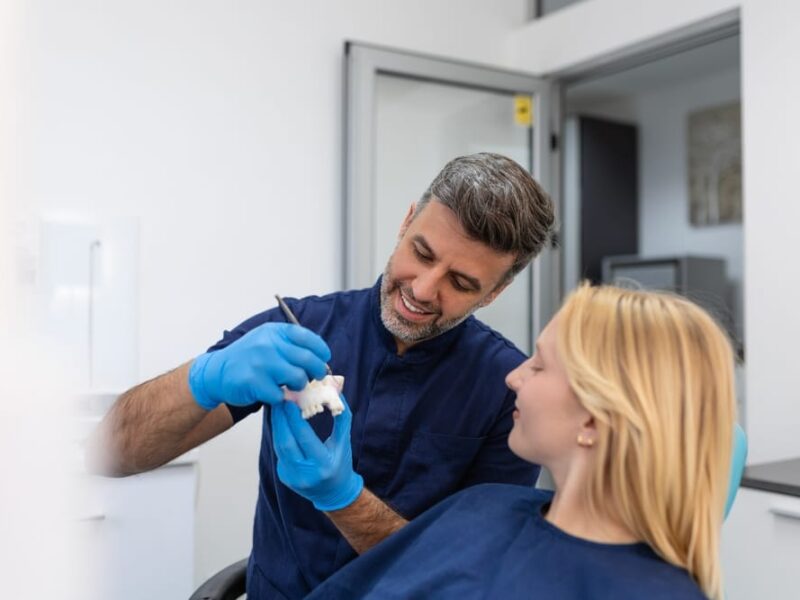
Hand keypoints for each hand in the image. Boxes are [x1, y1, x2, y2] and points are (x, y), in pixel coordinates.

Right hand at [188, 322, 330, 410]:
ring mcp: (261, 363)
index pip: (308, 338)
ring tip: (291, 385)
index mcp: (275, 332)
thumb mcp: (268, 341)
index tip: (324, 359)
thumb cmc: (249, 358)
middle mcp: (268, 344)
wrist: (218, 372)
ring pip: (298, 378)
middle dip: (317, 371)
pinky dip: (281, 397)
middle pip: (308, 360)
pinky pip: (281, 395)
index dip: (321, 350)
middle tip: (315, 377)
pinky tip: (273, 392)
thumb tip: (321, 359)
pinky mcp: (254, 383)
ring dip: (299, 385)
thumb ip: (291, 346)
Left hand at [271, 396, 363, 511]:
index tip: (289, 401)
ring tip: (277, 409)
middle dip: (280, 419)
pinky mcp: (284, 477)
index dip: (294, 419)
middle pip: (286, 442)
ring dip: (277, 426)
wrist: (334, 493)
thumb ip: (341, 418)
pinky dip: (280, 436)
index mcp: (323, 464)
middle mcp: (305, 473)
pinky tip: (280, 424)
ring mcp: (292, 477)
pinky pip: (280, 453)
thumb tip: (337, 393)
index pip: (304, 438)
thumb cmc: (341, 463)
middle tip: (278, 400)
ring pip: (279, 447)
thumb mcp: (344, 442)